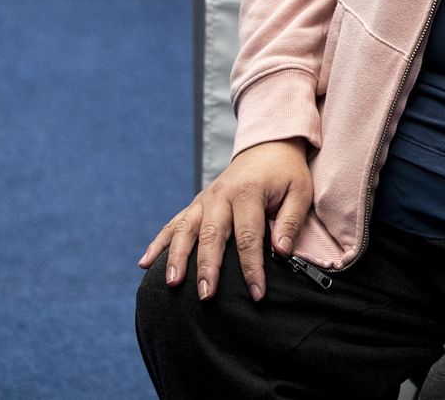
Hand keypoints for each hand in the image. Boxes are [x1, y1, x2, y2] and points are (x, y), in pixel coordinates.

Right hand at [137, 139, 312, 302]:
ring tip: (172, 284)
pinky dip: (159, 243)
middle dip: (207, 268)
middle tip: (206, 296)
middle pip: (211, 236)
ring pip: (185, 230)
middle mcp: (221, 196)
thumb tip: (281, 252)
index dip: (252, 268)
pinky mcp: (196, 204)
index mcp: (248, 193)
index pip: (248, 237)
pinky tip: (145, 263)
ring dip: (177, 257)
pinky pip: (174, 224)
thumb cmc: (286, 174)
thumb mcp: (299, 192)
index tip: (256, 294)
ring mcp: (204, 199)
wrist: (268, 147)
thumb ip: (290, 221)